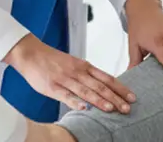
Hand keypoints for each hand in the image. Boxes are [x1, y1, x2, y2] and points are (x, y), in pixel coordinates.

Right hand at [6, 35, 134, 113]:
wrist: (31, 53)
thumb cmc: (52, 60)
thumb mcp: (73, 64)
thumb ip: (87, 75)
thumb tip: (102, 87)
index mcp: (84, 66)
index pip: (107, 78)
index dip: (120, 88)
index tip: (132, 97)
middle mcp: (77, 72)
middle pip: (100, 86)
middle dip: (115, 98)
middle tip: (127, 108)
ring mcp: (65, 80)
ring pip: (86, 91)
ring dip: (100, 100)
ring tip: (111, 109)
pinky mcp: (52, 87)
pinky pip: (65, 96)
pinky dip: (75, 102)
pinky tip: (84, 108)